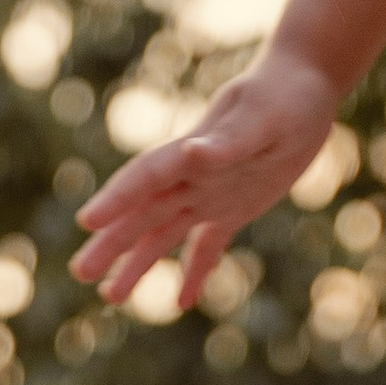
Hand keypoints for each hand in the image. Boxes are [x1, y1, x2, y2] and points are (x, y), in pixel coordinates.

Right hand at [73, 51, 339, 307]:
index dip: (118, 199)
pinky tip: (181, 302)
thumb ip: (228, 141)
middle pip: (144, 211)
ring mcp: (210, 192)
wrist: (304, 81)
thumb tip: (192, 153)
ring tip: (111, 297)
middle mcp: (192, 175)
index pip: (147, 177)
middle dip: (113, 241)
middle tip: (80, 272)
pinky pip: (208, 243)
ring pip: (164, 232)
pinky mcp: (235, 205)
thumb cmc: (284, 96)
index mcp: (193, 151)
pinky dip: (194, 270)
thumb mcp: (263, 118)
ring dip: (138, 262)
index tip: (88, 222)